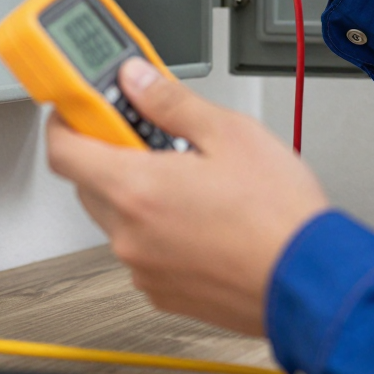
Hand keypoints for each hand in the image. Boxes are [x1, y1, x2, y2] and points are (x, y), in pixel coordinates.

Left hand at [46, 57, 330, 335]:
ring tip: (190, 177)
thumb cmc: (278, 216)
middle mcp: (129, 235)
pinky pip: (142, 250)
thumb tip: (136, 80)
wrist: (310, 281)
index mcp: (136, 189)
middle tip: (151, 133)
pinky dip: (157, 228)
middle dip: (110, 152)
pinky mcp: (164, 293)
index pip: (63, 150)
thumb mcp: (229, 133)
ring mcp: (144, 269)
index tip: (83, 105)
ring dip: (137, 192)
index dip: (67, 120)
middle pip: (88, 182)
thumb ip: (171, 102)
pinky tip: (200, 216)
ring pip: (117, 217)